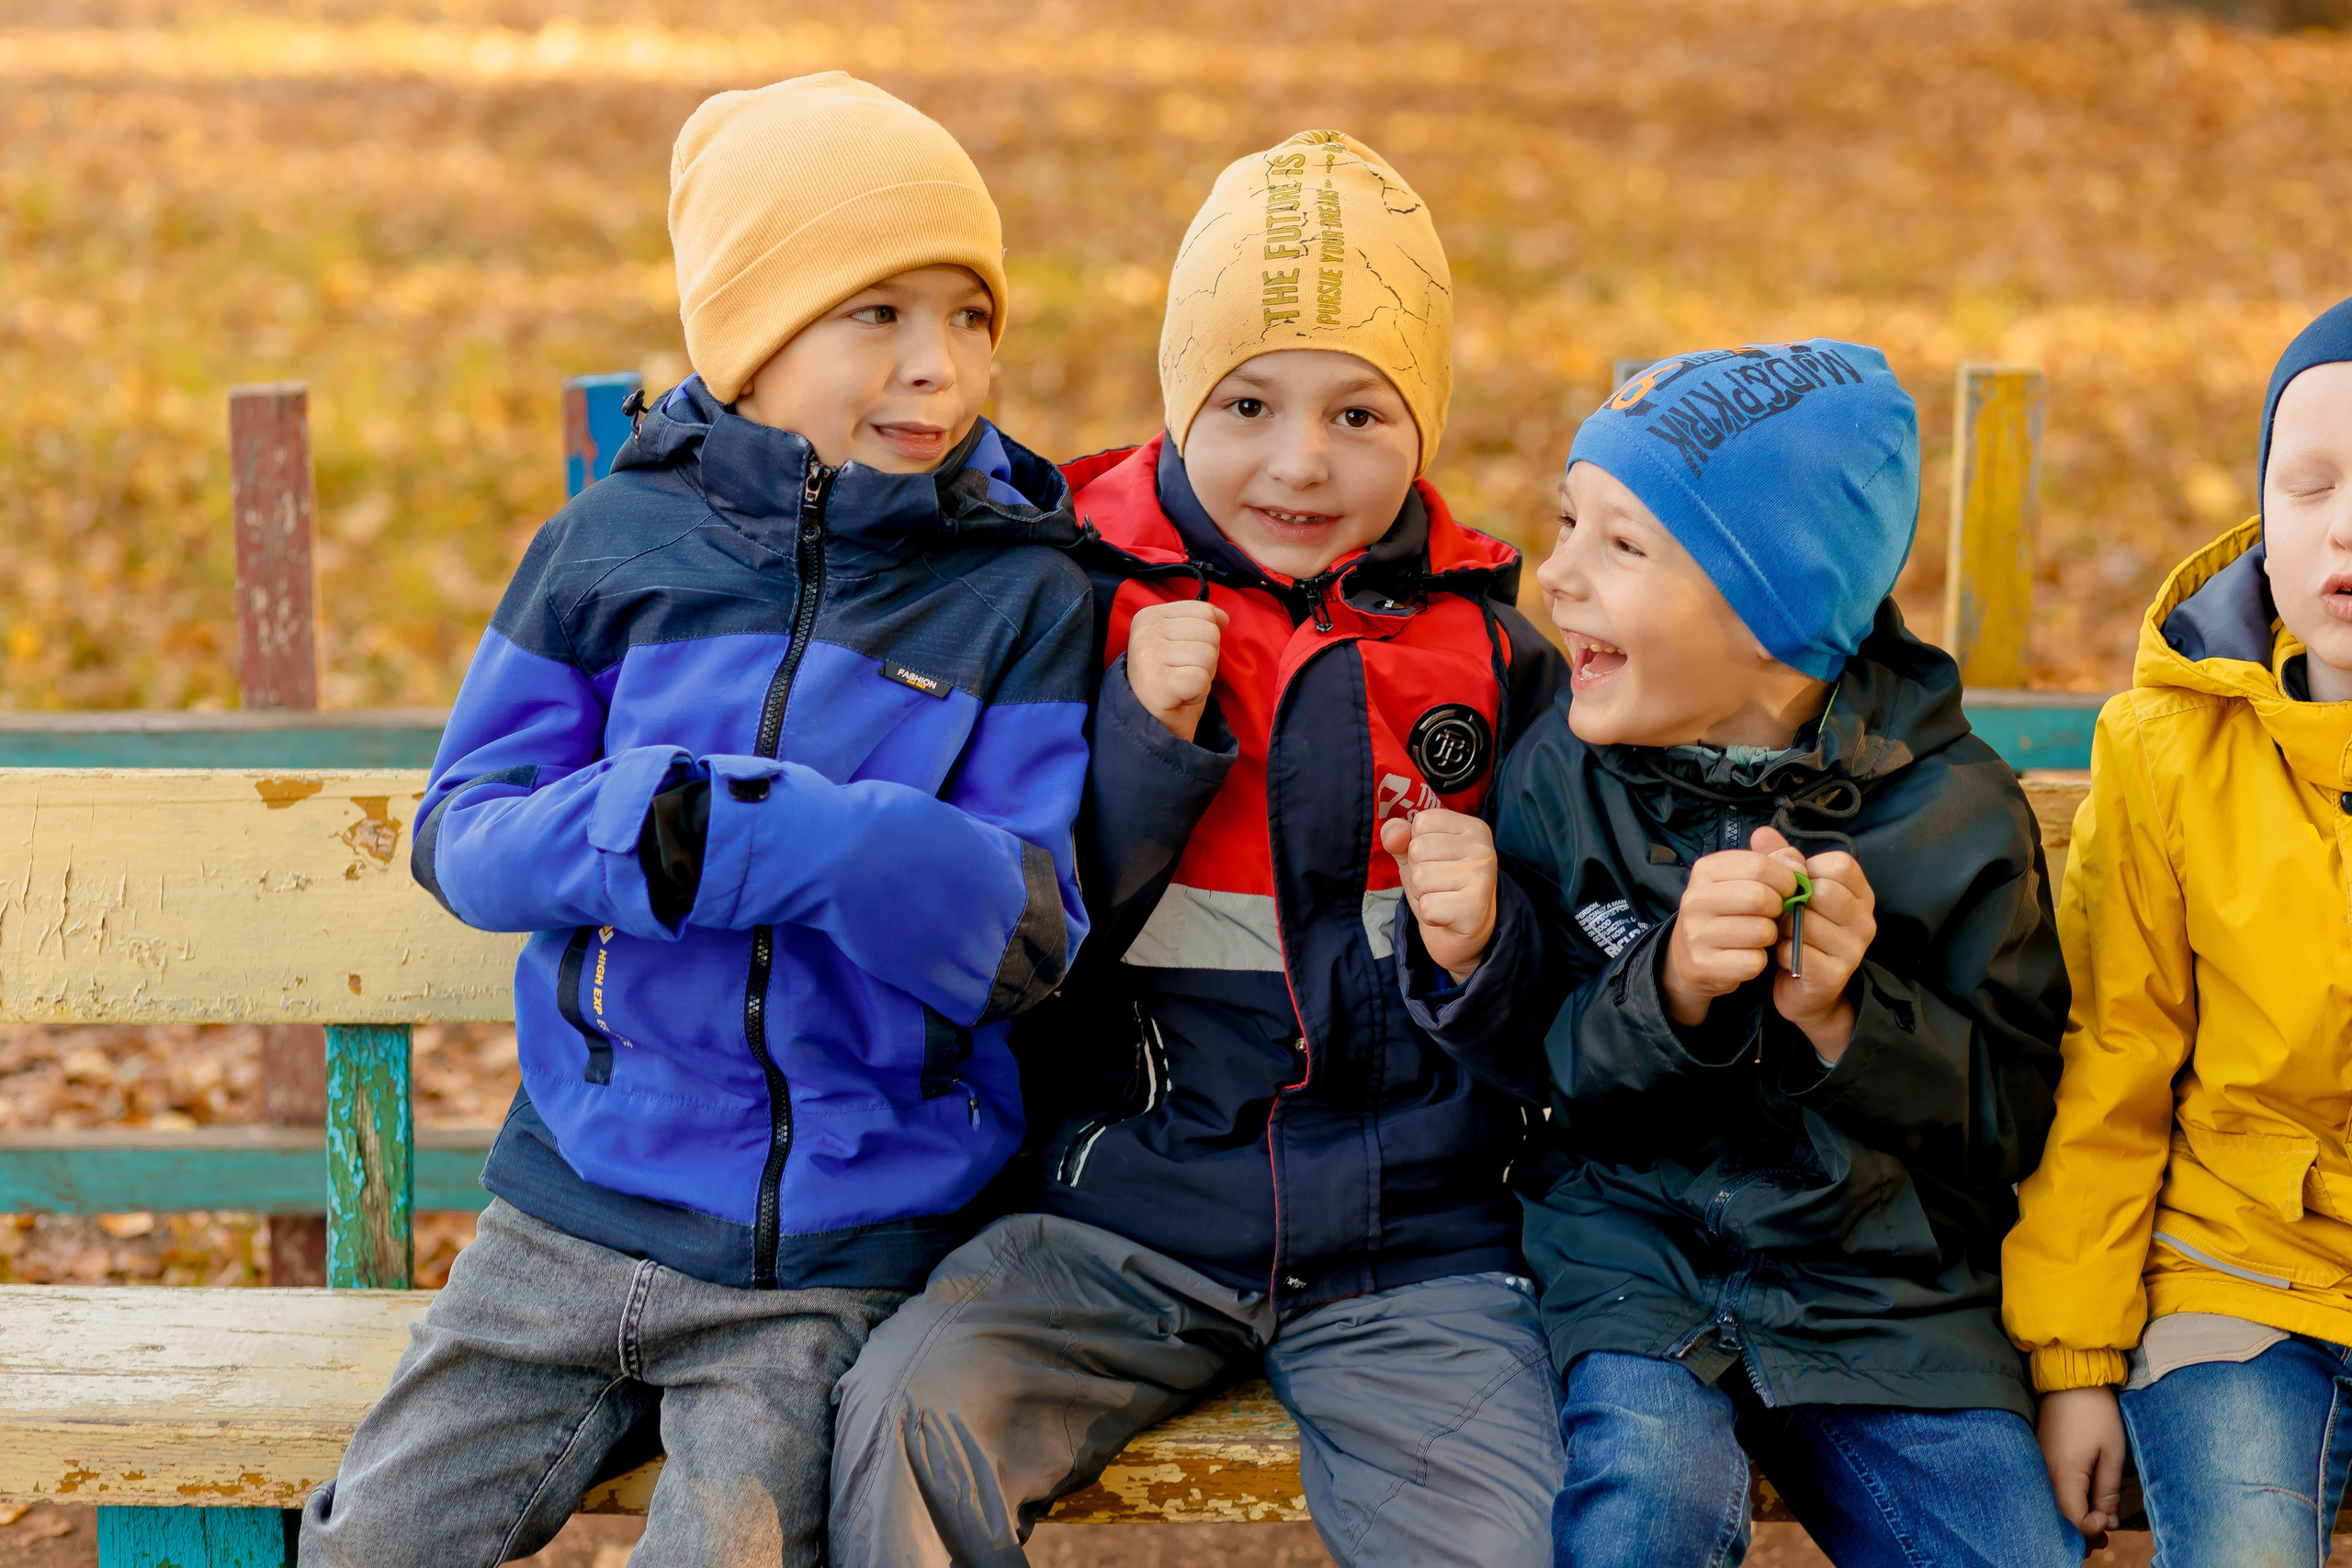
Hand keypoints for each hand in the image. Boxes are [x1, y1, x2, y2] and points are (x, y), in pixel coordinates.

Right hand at [1126, 600, 1227, 743]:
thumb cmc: (1170, 682)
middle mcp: (1145, 631)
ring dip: (1202, 677)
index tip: (1182, 658)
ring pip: (1208, 655)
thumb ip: (1201, 623)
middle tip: (1182, 675)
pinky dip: (1198, 693)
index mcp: (1149, 615)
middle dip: (1206, 659)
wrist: (1152, 724)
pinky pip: (1201, 679)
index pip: (1204, 611)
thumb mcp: (1183, 643)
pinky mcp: (1156, 683)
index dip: (1203, 639)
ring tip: (1181, 687)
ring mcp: (1148, 655)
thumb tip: (1223, 617)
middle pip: (1210, 633)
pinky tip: (1180, 698)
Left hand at [1379, 810, 1496, 983]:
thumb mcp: (1415, 858)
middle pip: (1418, 850)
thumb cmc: (1440, 890)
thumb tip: (1391, 831)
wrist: (1463, 936)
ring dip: (1422, 895)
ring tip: (1442, 900)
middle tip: (1438, 887)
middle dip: (1417, 874)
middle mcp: (1483, 847)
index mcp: (1472, 828)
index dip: (1416, 847)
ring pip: (1420, 878)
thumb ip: (1399, 839)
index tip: (1437, 863)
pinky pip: (1427, 906)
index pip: (1421, 822)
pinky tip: (1446, 916)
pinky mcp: (1475, 907)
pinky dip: (1429, 916)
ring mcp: (1482, 876)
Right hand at [1662, 835, 1799, 1027]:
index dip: (1784, 878)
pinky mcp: (1704, 965)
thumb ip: (1774, 860)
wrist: (1689, 955)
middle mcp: (1695, 899)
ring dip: (1770, 936)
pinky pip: (1754, 962)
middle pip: (1759, 897)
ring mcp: (1696, 934)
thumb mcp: (1744, 877)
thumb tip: (1796, 865)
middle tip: (1774, 914)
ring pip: (1761, 931)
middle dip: (1778, 907)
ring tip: (1759, 935)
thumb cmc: (1728, 910)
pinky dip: (1759, 961)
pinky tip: (1747, 955)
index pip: (1758, 865)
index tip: (1788, 889)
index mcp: (1705, 870)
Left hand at [1752, 826, 1874, 1062]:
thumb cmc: (1799, 932)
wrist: (1805, 990)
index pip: (1839, 864)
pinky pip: (1798, 952)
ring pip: (1807, 923)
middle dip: (1793, 901)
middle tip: (1783, 914)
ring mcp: (1854, 949)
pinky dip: (1782, 952)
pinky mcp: (1835, 975)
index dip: (1808, 872)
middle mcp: (1865, 919)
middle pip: (1823, 892)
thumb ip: (1780, 859)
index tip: (1796, 888)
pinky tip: (1783, 955)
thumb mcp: (1790, 891)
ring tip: (1783, 935)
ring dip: (1784, 928)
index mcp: (1859, 893)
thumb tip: (1762, 832)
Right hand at [2036, 1385, 2125, 1546]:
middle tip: (2104, 1527)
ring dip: (2071, 1518)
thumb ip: (2108, 1491)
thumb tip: (2110, 1522)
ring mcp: (2036, 1465)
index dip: (2094, 1529)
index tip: (2110, 1519)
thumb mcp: (2112, 1453)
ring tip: (2095, 1516)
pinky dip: (2062, 1502)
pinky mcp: (2036, 1456)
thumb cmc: (2095, 1413)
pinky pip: (2046, 1490)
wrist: (2068, 1378)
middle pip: (2057, 1520)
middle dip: (2081, 1532)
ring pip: (2050, 1506)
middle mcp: (2043, 1474)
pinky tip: (2079, 1499)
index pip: (2074, 1522)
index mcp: (2063, 1475)